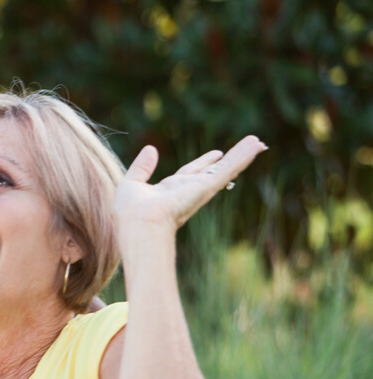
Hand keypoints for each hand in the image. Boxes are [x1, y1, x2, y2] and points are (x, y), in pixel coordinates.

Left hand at [116, 136, 266, 231]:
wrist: (140, 225)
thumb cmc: (131, 212)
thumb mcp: (131, 184)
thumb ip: (141, 167)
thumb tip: (151, 149)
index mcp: (170, 191)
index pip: (191, 173)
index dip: (203, 162)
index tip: (216, 154)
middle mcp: (189, 190)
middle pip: (214, 170)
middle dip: (230, 159)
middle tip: (247, 149)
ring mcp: (200, 189)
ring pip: (226, 169)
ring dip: (242, 155)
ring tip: (259, 143)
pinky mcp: (207, 187)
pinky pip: (228, 169)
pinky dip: (242, 157)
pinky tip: (255, 146)